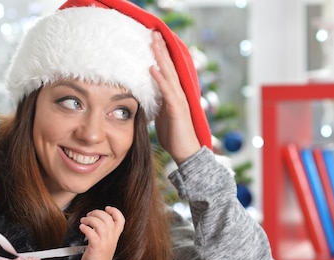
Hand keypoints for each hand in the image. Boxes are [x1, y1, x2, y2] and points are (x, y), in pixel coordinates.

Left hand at [79, 206, 124, 259]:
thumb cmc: (96, 259)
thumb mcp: (104, 244)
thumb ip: (103, 233)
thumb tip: (96, 220)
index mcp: (114, 237)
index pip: (121, 220)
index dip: (115, 211)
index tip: (107, 208)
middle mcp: (111, 239)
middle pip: (108, 218)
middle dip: (97, 213)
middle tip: (89, 215)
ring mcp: (105, 243)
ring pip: (100, 224)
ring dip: (90, 219)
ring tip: (83, 221)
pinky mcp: (96, 247)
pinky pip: (92, 233)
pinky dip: (86, 228)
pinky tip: (82, 227)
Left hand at [149, 31, 200, 164]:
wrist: (186, 153)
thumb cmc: (174, 136)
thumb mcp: (162, 116)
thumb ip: (157, 105)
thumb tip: (147, 98)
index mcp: (174, 95)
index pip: (167, 71)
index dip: (160, 55)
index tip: (152, 40)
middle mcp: (178, 94)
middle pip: (169, 67)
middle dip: (161, 49)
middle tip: (153, 32)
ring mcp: (179, 100)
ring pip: (169, 74)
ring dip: (160, 58)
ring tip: (153, 42)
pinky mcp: (177, 110)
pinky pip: (167, 91)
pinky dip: (160, 79)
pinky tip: (152, 68)